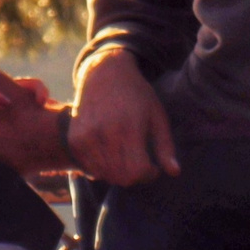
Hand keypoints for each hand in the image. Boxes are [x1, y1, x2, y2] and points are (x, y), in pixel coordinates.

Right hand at [68, 47, 179, 185]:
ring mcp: (86, 137)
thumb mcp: (158, 116)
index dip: (149, 174)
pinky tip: (111, 154)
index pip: (136, 172)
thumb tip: (174, 172)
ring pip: (105, 175)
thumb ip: (166, 147)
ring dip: (118, 172)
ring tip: (126, 156)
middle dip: (135, 175)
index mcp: (129, 127)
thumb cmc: (137, 95)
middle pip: (121, 177)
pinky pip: (90, 168)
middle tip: (140, 161)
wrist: (104, 72)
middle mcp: (104, 133)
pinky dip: (102, 168)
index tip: (153, 166)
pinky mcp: (75, 139)